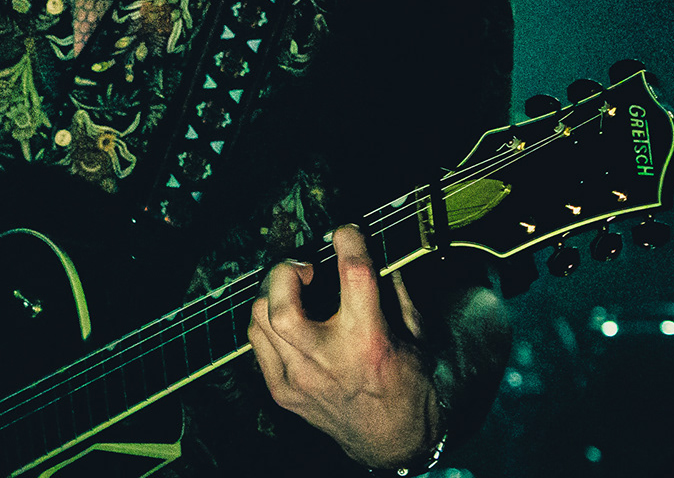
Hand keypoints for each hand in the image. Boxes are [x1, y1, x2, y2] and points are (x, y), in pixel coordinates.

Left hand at [249, 224, 437, 468]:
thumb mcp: (415, 335)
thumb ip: (395, 290)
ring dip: (274, 293)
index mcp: (370, 341)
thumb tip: (374, 250)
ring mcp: (299, 379)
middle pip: (281, 303)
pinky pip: (257, 341)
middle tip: (305, 268)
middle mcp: (328, 360)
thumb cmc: (408, 385)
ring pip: (260, 318)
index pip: (353, 275)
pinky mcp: (282, 391)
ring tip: (293, 290)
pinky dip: (267, 321)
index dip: (348, 240)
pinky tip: (287, 319)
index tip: (345, 232)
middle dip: (287, 271)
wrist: (392, 442)